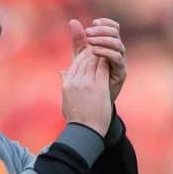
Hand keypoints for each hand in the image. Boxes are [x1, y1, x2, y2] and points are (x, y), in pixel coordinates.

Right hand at [60, 20, 111, 136]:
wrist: (84, 131)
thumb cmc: (76, 118)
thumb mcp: (66, 99)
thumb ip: (65, 83)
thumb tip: (61, 72)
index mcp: (67, 84)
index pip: (75, 63)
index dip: (84, 54)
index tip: (90, 49)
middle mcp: (75, 81)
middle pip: (84, 58)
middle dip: (92, 49)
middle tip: (100, 43)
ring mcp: (85, 82)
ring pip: (93, 60)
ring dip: (100, 52)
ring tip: (106, 46)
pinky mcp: (97, 86)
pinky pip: (102, 67)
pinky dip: (106, 59)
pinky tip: (111, 56)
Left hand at [85, 18, 126, 102]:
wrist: (91, 101)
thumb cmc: (87, 78)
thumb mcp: (80, 57)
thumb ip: (79, 40)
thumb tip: (72, 21)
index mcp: (109, 46)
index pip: (113, 28)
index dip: (106, 23)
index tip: (93, 21)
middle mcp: (117, 52)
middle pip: (116, 34)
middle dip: (102, 30)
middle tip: (88, 32)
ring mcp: (120, 62)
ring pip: (118, 44)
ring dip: (103, 40)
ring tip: (89, 41)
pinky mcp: (120, 72)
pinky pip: (117, 58)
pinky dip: (106, 52)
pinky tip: (94, 51)